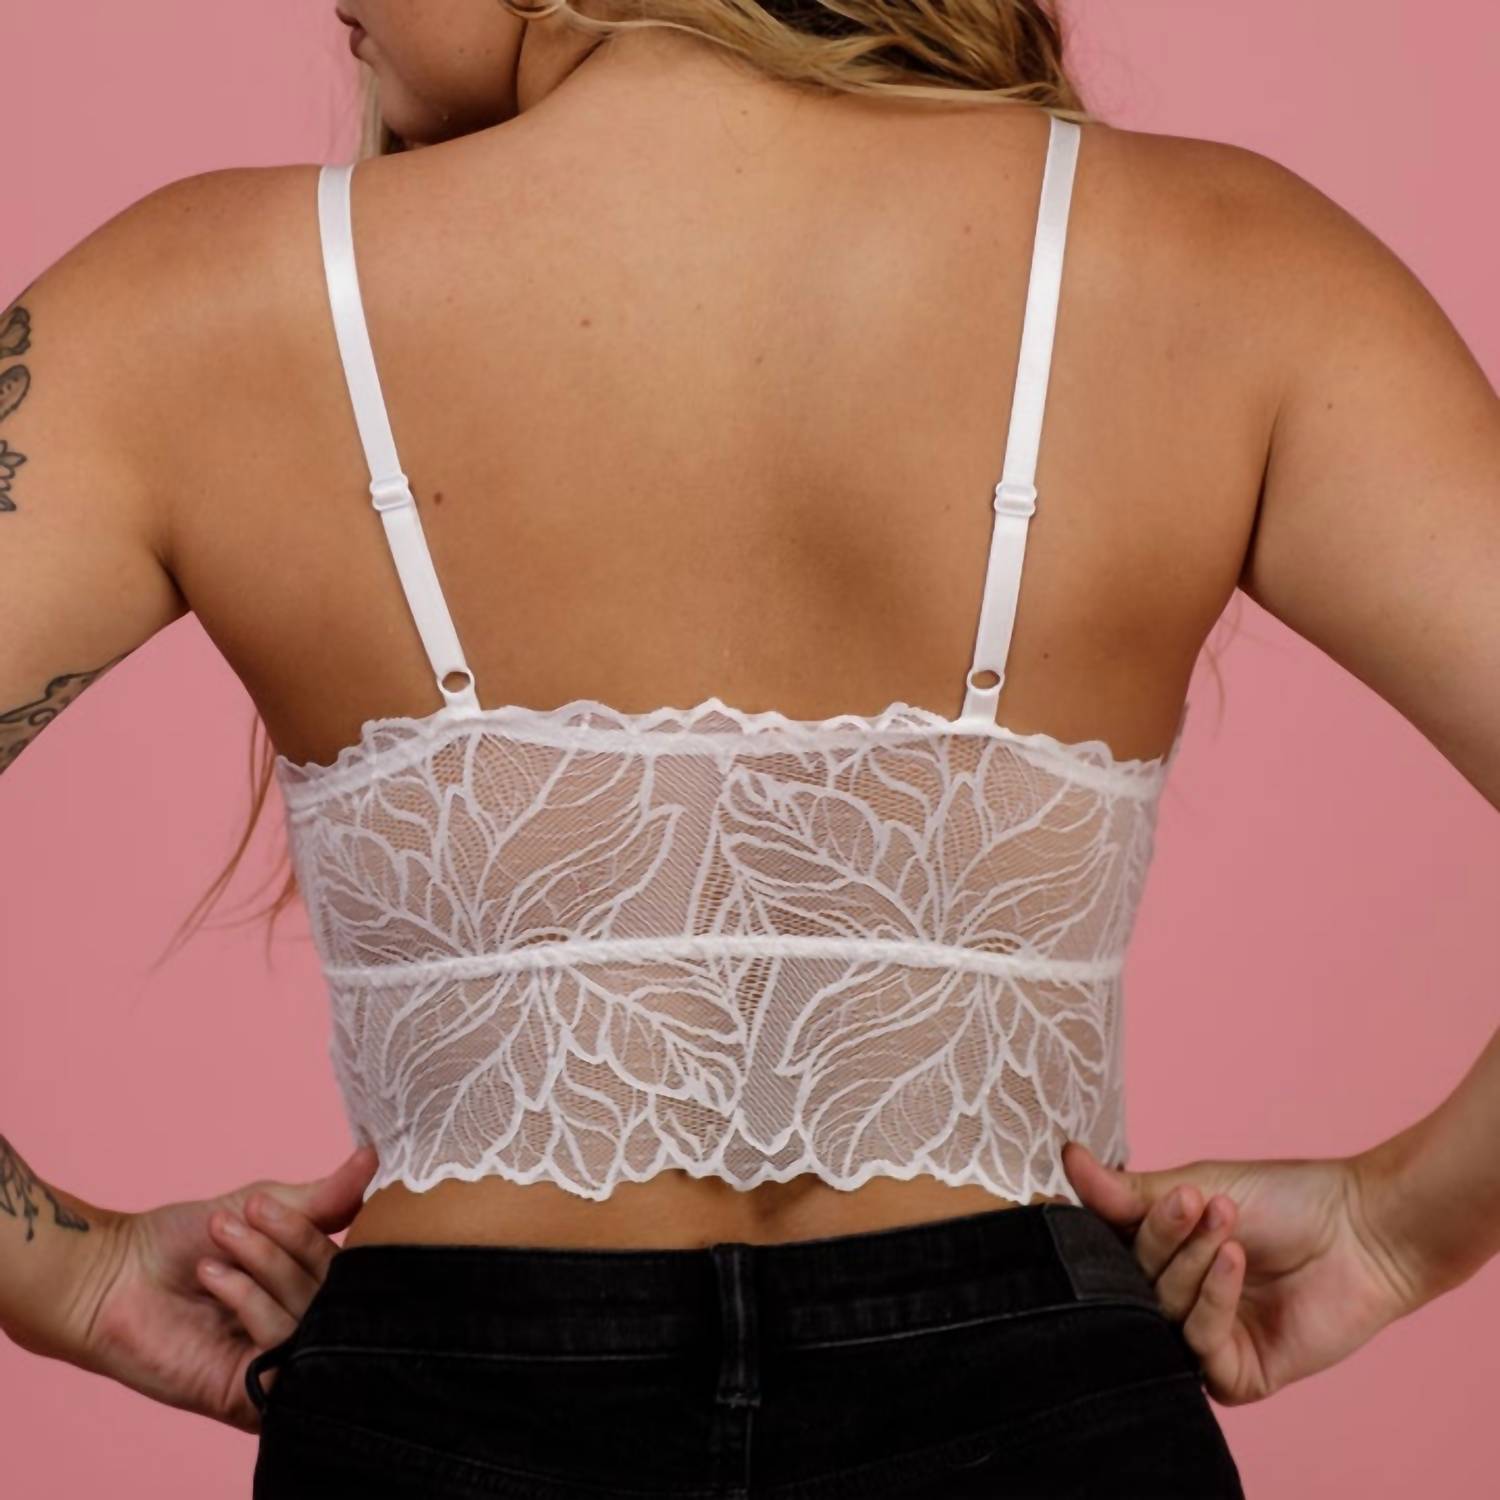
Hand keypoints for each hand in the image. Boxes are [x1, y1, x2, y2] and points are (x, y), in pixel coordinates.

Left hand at [68, 1145, 376, 1431]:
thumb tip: (377, 1157)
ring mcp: (282, 1360)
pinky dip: (253, 1306)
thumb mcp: (266, 1206)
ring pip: (312, 1316)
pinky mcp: (254, 1393)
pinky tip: (215, 1280)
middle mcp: (306, 1324)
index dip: (319, 1230)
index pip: (356, 1264)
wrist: (113, 1278)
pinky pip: (283, 1352)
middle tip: (245, 1215)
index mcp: (315, 1284)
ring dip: (264, 1268)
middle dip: (289, 1244)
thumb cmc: (183, 1241)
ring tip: (218, 1245)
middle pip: (339, 1290)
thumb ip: (326, 1196)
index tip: (268, 1202)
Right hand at [1062, 1141, 1425, 1405]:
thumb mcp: (1196, 1186)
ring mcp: (1203, 1339)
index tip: (1113, 1194)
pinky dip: (1213, 1299)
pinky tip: (1235, 1262)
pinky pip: (1199, 1347)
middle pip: (1128, 1281)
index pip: (1103, 1249)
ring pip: (1161, 1312)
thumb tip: (1066, 1158)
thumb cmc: (1284, 1201)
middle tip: (1194, 1203)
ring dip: (1192, 1265)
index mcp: (1157, 1255)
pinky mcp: (1236, 1375)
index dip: (1105, 1226)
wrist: (1361, 1231)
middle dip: (1162, 1238)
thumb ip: (1127, 1192)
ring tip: (1226, 1225)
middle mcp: (1173, 1300)